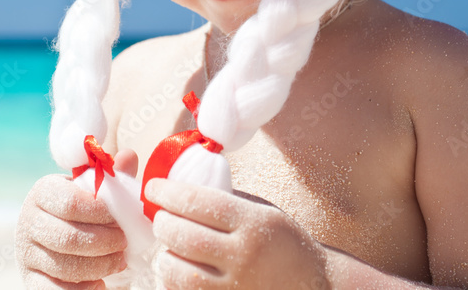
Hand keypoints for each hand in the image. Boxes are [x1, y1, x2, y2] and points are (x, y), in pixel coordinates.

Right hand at [15, 149, 138, 288]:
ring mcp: (26, 253)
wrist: (56, 241)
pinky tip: (100, 283)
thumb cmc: (83, 211)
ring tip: (119, 261)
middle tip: (124, 244)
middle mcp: (28, 221)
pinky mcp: (29, 280)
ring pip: (65, 266)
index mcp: (44, 192)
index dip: (101, 213)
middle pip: (69, 237)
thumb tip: (128, 156)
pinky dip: (83, 289)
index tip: (121, 218)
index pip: (71, 203)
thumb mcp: (95, 191)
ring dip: (100, 266)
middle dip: (104, 243)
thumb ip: (112, 176)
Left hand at [144, 178, 329, 289]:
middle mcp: (244, 255)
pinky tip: (177, 270)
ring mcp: (237, 287)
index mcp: (254, 222)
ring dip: (165, 256)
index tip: (153, 188)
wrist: (314, 284)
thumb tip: (179, 191)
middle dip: (162, 223)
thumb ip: (226, 202)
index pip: (200, 202)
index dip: (169, 193)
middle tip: (159, 217)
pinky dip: (174, 282)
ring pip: (180, 273)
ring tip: (167, 247)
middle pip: (185, 236)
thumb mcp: (262, 212)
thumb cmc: (283, 242)